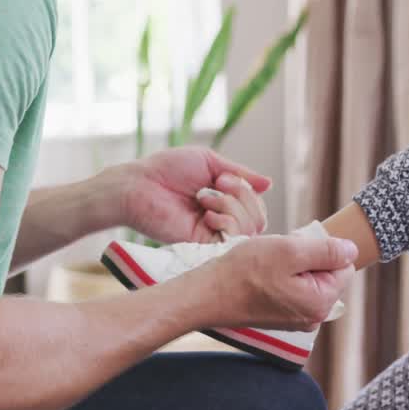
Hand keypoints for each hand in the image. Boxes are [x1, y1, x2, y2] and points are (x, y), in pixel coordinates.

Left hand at [110, 146, 269, 243]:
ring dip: (232, 206)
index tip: (223, 178)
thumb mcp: (211, 163)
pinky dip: (228, 223)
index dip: (248, 191)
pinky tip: (208, 215)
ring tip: (204, 198)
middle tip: (217, 185)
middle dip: (243, 196)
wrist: (139, 185)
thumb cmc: (168, 169)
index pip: (256, 206)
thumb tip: (269, 184)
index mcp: (224, 202)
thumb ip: (241, 175)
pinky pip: (233, 240)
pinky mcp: (203, 246)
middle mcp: (222, 221)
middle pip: (259, 219)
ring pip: (250, 229)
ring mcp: (213, 235)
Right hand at [195, 235, 357, 330]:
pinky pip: (292, 288)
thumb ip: (327, 251)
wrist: (208, 294)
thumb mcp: (290, 251)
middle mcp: (312, 316)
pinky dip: (281, 275)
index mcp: (320, 303)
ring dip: (292, 265)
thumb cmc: (245, 272)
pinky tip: (262, 274)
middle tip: (280, 254)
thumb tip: (352, 250)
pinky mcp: (280, 316)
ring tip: (269, 264)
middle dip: (307, 258)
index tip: (297, 247)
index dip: (322, 249)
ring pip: (307, 278)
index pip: (343, 266)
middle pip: (326, 273)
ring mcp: (296, 319)